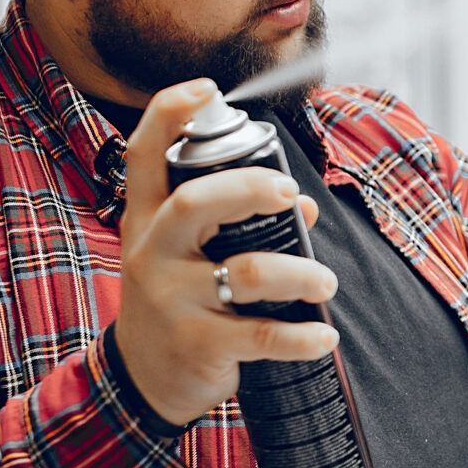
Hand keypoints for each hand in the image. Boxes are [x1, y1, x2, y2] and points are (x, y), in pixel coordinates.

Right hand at [114, 79, 337, 427]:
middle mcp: (153, 253)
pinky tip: (323, 336)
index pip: (144, 156)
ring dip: (300, 273)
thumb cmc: (175, 300)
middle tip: (289, 194)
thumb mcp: (184, 255)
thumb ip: (234, 223)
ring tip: (325, 281)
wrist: (142, 379)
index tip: (206, 88)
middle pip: (194, 202)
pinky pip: (262, 335)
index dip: (169, 114)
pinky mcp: (197, 344)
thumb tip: (303, 207)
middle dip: (249, 188)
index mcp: (147, 221)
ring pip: (246, 273)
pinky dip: (302, 336)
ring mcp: (172, 300)